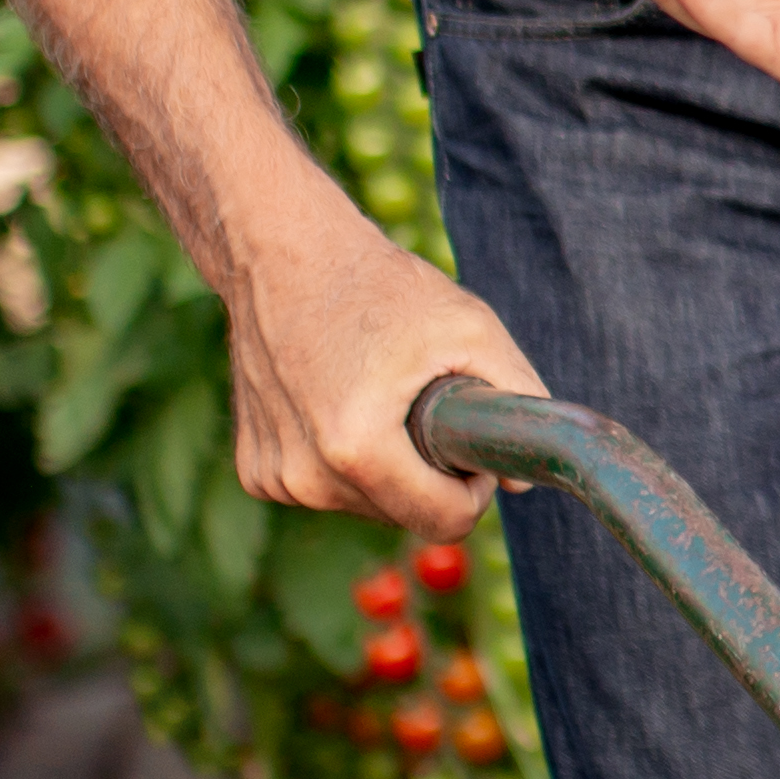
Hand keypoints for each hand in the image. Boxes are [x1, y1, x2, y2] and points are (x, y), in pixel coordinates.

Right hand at [228, 207, 538, 530]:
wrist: (280, 255)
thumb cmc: (379, 287)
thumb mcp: (471, 328)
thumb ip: (517, 397)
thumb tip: (525, 482)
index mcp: (358, 450)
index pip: (445, 523)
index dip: (473, 491)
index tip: (470, 451)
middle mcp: (307, 477)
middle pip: (404, 516)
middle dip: (427, 477)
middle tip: (420, 408)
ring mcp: (274, 477)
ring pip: (364, 506)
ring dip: (384, 469)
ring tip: (375, 397)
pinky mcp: (253, 470)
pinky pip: (324, 489)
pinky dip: (340, 461)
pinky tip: (333, 404)